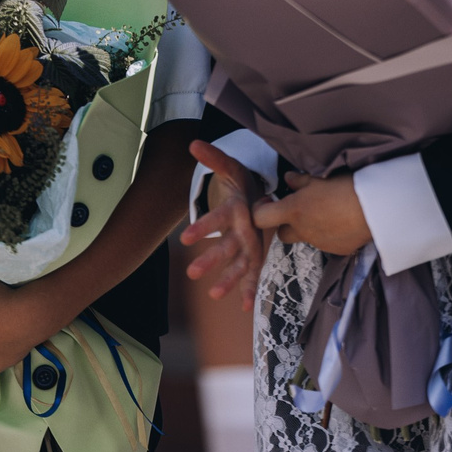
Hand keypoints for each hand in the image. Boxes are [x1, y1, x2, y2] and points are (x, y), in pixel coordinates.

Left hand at [181, 142, 269, 308]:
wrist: (267, 192)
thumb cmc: (244, 181)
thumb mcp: (230, 166)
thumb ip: (213, 157)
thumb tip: (193, 143)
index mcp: (240, 207)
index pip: (220, 216)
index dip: (205, 226)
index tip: (184, 239)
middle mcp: (248, 227)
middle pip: (231, 244)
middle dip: (213, 258)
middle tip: (191, 272)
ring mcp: (253, 242)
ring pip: (243, 263)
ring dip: (230, 279)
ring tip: (213, 295)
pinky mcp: (256, 253)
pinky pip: (254, 272)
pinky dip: (250, 288)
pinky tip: (244, 307)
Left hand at [253, 169, 371, 255]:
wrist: (376, 209)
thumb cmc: (346, 187)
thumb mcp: (321, 178)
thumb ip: (300, 181)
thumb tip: (288, 180)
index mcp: (294, 210)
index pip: (260, 218)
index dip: (260, 210)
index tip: (270, 201)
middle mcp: (303, 230)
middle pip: (282, 234)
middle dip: (287, 224)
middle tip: (301, 209)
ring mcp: (319, 243)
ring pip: (306, 238)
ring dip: (311, 228)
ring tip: (329, 212)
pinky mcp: (337, 250)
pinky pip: (327, 243)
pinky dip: (330, 234)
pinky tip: (343, 222)